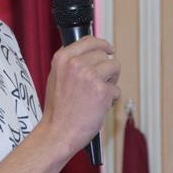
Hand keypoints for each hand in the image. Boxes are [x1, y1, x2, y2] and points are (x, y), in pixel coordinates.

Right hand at [40, 35, 120, 158]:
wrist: (58, 132)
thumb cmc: (58, 110)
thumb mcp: (56, 77)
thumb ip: (71, 63)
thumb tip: (90, 54)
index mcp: (63, 58)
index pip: (89, 40)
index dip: (102, 44)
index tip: (108, 49)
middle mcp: (76, 63)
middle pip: (104, 54)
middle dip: (106, 68)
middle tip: (101, 83)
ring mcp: (90, 76)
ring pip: (114, 67)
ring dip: (111, 81)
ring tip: (100, 95)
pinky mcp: (102, 90)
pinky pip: (116, 89)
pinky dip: (111, 99)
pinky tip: (99, 106)